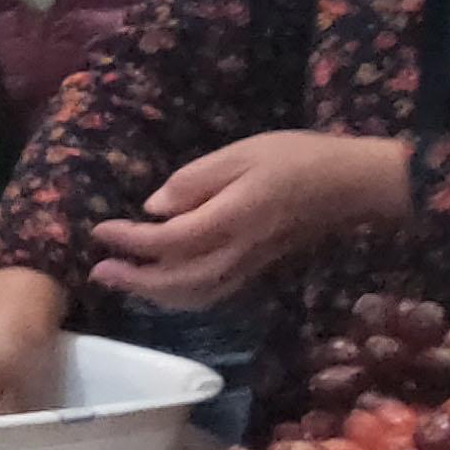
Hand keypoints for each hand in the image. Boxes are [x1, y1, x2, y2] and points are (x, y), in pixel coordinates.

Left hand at [86, 131, 414, 307]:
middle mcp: (238, 252)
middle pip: (178, 281)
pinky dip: (181, 296)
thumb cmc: (296, 159)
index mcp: (232, 219)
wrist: (351, 185)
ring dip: (154, 294)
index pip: (169, 241)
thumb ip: (194, 180)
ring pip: (195, 295)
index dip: (130, 241)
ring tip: (122, 280)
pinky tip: (162, 285)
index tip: (100, 231)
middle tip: (99, 270)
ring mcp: (250, 266)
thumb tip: (153, 207)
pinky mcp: (258, 269)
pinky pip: (213, 294)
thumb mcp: (241, 153)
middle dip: (134, 280)